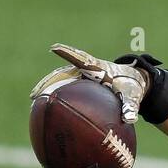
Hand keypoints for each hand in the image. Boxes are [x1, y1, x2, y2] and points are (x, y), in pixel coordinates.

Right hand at [30, 44, 150, 123]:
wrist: (133, 81)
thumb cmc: (131, 87)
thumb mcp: (133, 97)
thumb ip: (131, 107)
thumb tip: (130, 120)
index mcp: (99, 68)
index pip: (82, 59)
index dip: (69, 53)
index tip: (55, 47)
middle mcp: (87, 69)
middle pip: (64, 72)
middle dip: (49, 80)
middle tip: (35, 93)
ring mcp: (82, 74)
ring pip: (61, 77)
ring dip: (48, 85)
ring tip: (34, 97)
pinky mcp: (81, 80)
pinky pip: (65, 84)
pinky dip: (55, 91)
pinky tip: (46, 104)